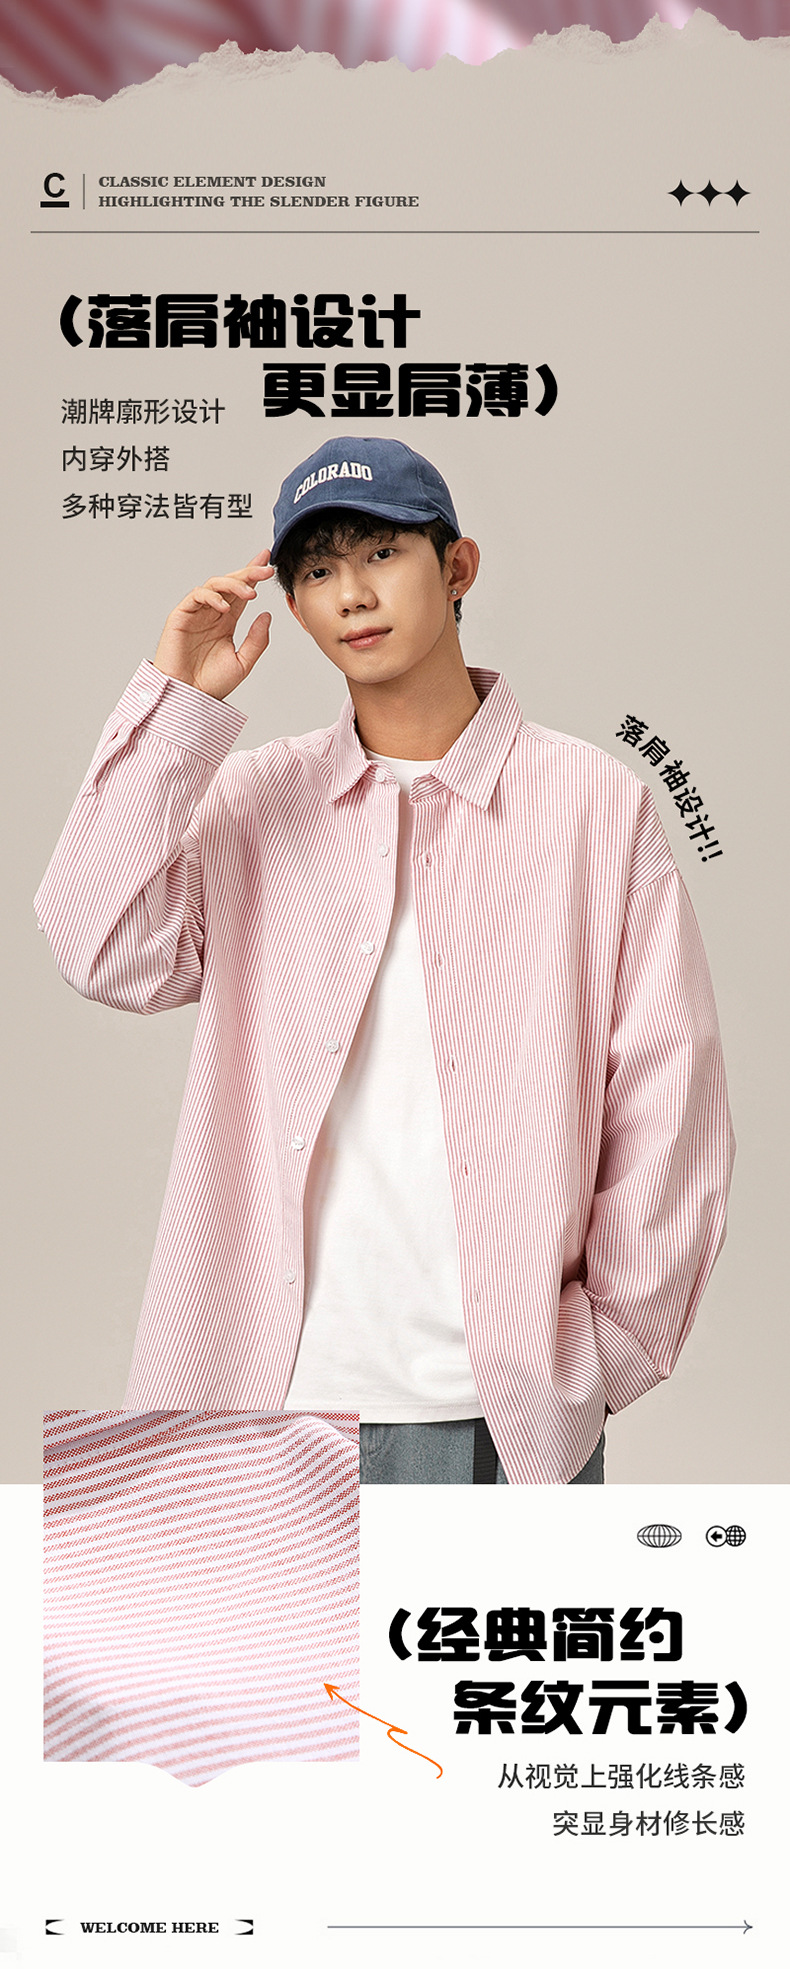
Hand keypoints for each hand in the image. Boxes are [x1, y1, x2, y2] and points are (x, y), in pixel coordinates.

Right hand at [152, 550, 274, 698]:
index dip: (253, 576)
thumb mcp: (243, 663)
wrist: (187, 697)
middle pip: (230, 584)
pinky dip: (211, 597)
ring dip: (233, 584)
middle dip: (248, 573)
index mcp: (226, 622)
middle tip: (266, 569)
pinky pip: (196, 596)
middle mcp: (212, 614)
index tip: (268, 563)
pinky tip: (224, 607)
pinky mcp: (181, 616)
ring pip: (214, 585)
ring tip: (250, 593)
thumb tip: (267, 615)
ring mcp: (196, 613)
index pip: (241, 593)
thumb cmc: (210, 684)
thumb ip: (257, 640)